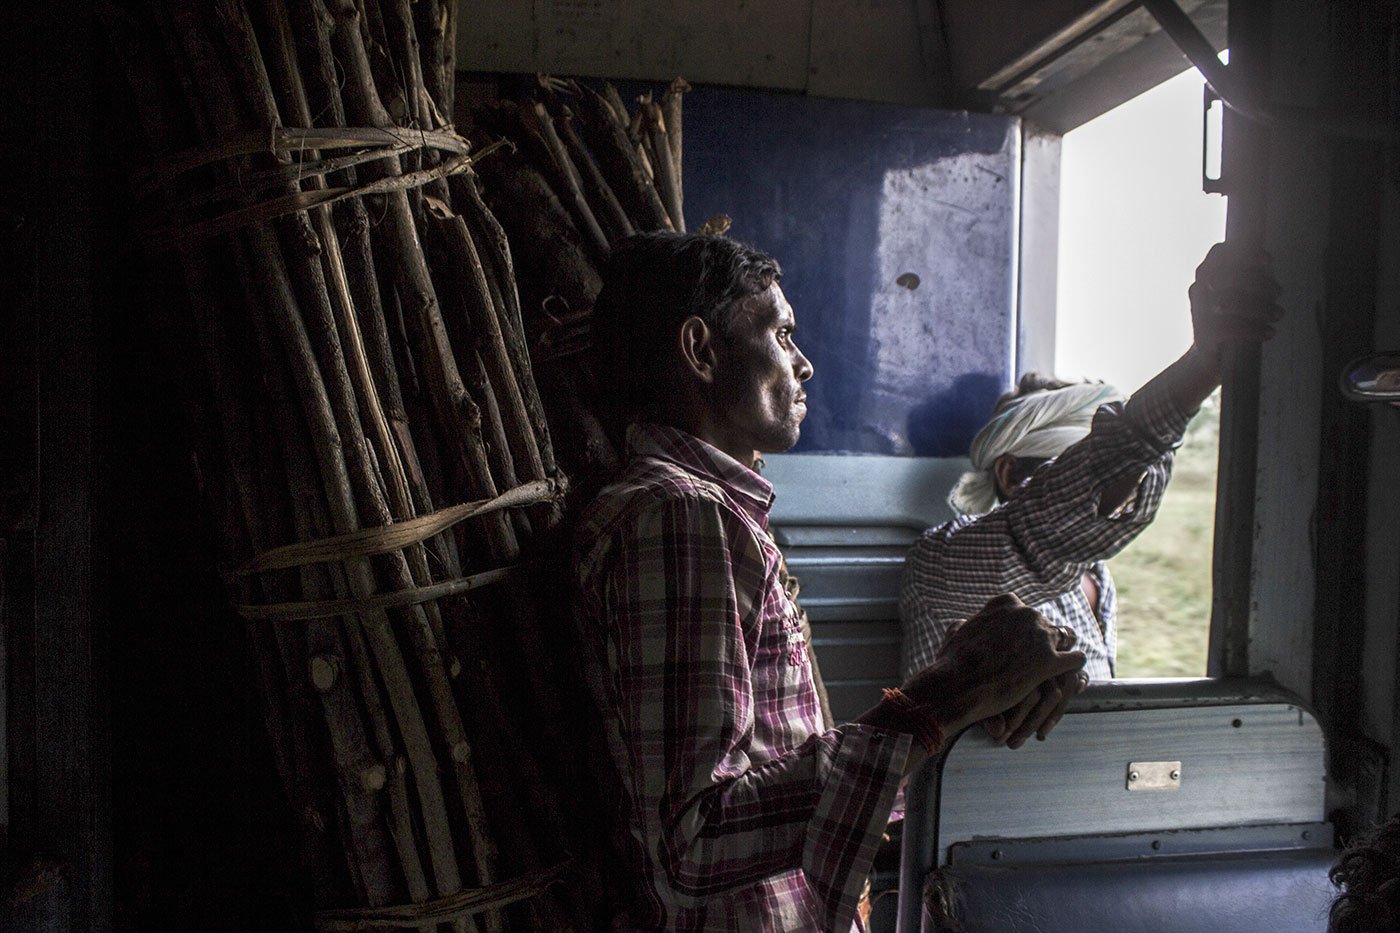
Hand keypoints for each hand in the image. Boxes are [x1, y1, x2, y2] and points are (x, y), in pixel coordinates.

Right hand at [901, 594, 1086, 739]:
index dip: (1027, 630)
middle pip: (1048, 625)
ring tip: (1060, 671)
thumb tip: (963, 623)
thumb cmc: (952, 662)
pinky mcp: (1051, 661)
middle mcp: (1027, 613)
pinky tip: (1071, 682)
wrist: (956, 685)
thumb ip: (965, 624)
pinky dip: (1074, 670)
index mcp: (1006, 603)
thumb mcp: (955, 632)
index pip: (1027, 612)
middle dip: (1045, 643)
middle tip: (1041, 662)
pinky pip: (1076, 660)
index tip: (1025, 644)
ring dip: (1063, 653)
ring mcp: (1041, 636)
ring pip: (1067, 638)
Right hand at [1189, 241, 1283, 370]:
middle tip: (1277, 293)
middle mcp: (1198, 291)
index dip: (1244, 254)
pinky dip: (1253, 329)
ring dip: (1261, 307)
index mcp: (1206, 276)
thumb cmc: (1231, 320)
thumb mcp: (1239, 293)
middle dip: (1260, 284)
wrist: (1211, 357)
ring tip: (1277, 314)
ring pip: (1231, 302)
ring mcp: (1198, 312)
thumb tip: (1266, 260)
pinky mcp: (1203, 335)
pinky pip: (1229, 327)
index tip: (1267, 261)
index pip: (1219, 254)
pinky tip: (1267, 332)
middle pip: (1231, 277)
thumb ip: (1248, 276)